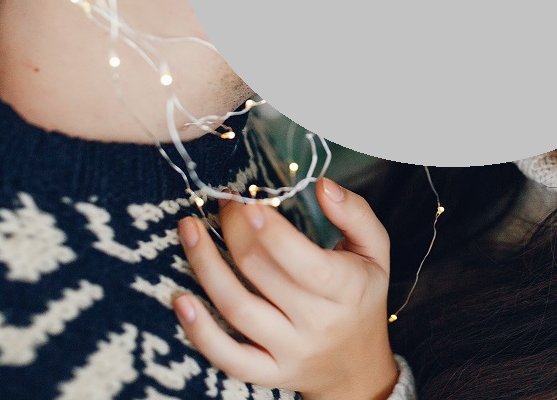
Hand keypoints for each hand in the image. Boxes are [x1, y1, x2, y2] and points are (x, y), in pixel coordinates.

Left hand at [175, 178, 399, 399]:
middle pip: (262, 274)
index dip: (273, 233)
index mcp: (346, 289)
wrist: (357, 366)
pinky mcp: (268, 373)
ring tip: (190, 230)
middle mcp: (318, 323)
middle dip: (234, 232)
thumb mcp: (375, 251)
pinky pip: (228, 357)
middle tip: (223, 203)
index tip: (247, 203)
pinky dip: (200, 332)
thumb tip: (322, 184)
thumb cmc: (361, 296)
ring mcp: (290, 351)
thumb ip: (354, 213)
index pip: (306, 263)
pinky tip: (181, 300)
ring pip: (238, 309)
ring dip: (206, 267)